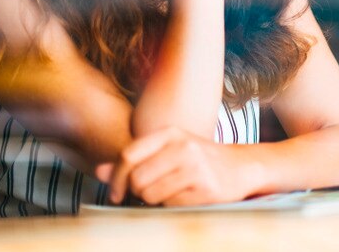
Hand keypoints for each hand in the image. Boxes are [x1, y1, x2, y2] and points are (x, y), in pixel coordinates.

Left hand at [106, 127, 251, 206]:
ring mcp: (196, 167)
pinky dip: (172, 206)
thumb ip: (134, 161)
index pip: (128, 154)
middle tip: (147, 194)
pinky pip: (171, 205)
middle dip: (137, 192)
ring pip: (151, 194)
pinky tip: (186, 197)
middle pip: (137, 178)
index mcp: (170, 133)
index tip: (116, 193)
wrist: (241, 167)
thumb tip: (98, 172)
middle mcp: (183, 146)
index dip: (116, 177)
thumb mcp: (167, 152)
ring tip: (169, 193)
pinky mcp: (206, 189)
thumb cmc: (198, 160)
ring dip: (154, 200)